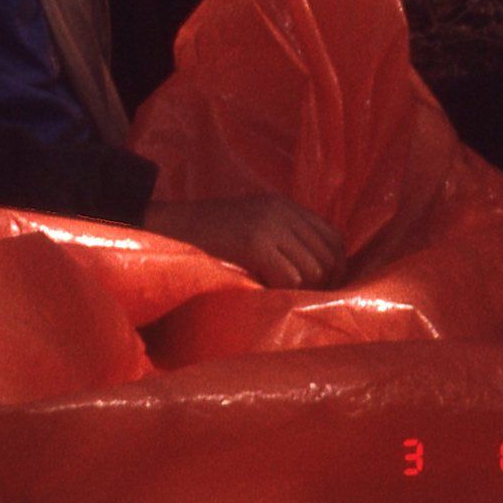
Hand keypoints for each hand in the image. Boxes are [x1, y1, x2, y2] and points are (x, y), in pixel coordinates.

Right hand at [143, 195, 346, 289]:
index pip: (334, 237)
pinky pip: (289, 277)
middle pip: (328, 256)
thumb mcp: (252, 223)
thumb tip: (317, 272)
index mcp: (285, 205)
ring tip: (280, 293)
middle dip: (323, 283)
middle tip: (303, 298)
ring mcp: (269, 225)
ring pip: (312, 270)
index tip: (322, 286)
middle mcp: (283, 211)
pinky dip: (283, 290)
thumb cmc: (206, 233)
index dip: (335, 266)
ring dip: (301, 289)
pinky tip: (265, 290)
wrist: (168, 225)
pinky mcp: (254, 243)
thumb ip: (282, 236)